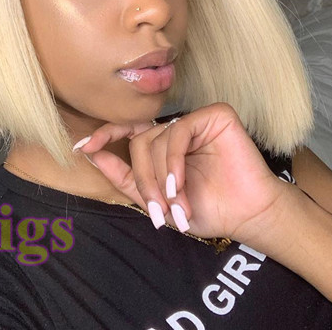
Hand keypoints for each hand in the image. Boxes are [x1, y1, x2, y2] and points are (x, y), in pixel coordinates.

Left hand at [76, 102, 290, 241]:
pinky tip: (180, 184)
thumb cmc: (205, 208)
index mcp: (162, 144)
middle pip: (139, 143)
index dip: (105, 135)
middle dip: (144, 180)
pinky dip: (173, 161)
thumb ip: (124, 177)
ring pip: (155, 140)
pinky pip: (177, 131)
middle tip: (159, 211)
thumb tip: (90, 154)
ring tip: (176, 205)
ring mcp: (195, 120)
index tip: (84, 147)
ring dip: (161, 178)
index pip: (128, 130)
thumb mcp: (155, 198)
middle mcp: (176, 128)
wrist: (247, 216)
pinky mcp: (215, 115)